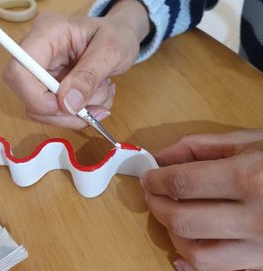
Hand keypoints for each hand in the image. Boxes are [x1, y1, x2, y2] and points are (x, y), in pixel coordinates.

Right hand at [3, 0, 149, 128]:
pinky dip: (78, 114)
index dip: (36, 97)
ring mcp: (43, 70)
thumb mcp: (111, 52)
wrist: (120, 36)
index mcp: (47, 33)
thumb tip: (67, 104)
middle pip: (28, 96)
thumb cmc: (117, 35)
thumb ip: (88, 76)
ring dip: (76, 114)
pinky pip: (57, 111)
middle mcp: (38, 52)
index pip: (18, 71)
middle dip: (63, 112)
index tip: (68, 107)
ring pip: (43, 110)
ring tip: (102, 97)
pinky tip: (96, 99)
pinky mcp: (51, 85)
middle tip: (93, 110)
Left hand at [140, 129, 262, 270]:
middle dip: (157, 206)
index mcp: (249, 178)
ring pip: (199, 256)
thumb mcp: (246, 141)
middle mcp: (255, 218)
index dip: (156, 180)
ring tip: (168, 215)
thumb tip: (161, 157)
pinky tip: (183, 252)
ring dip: (173, 235)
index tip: (147, 177)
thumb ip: (198, 147)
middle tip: (151, 194)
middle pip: (184, 221)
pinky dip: (193, 265)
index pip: (182, 182)